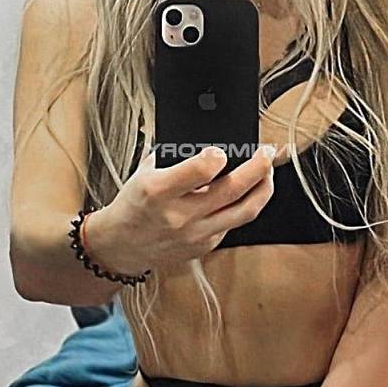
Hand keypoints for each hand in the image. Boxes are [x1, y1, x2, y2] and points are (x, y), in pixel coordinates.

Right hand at [89, 143, 275, 274]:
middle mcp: (179, 216)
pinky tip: (246, 193)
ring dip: (263, 189)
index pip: (201, 170)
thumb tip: (210, 139)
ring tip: (268, 173)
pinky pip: (233, 224)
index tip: (224, 149)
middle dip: (258, 167)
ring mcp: (194, 235)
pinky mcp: (204, 247)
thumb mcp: (145, 172)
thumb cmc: (133, 204)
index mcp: (158, 192)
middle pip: (233, 190)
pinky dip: (244, 206)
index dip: (219, 156)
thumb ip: (176, 157)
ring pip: (245, 211)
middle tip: (266, 152)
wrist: (120, 245)